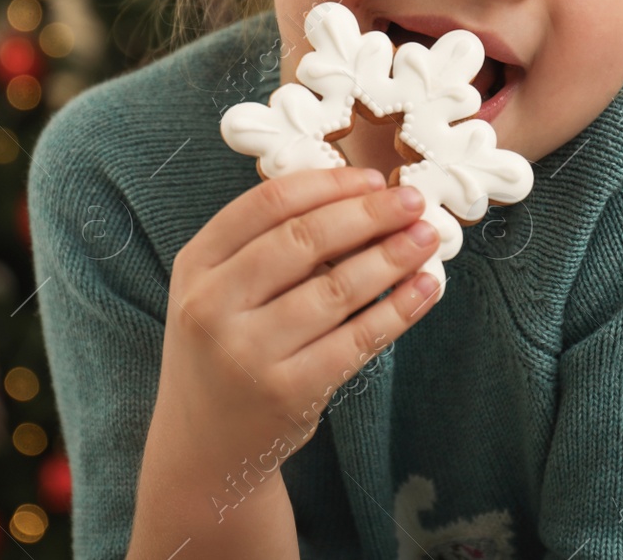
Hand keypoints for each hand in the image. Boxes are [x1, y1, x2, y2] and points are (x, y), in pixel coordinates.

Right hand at [155, 165, 442, 464]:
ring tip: (426, 238)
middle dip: (368, 214)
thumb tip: (360, 197)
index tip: (373, 179)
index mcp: (196, 264)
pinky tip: (424, 288)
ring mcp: (248, 352)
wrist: (204, 444)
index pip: (267, 204)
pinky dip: (397, 310)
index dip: (328, 185)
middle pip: (303, 240)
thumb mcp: (219, 289)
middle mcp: (212, 305)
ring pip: (336, 289)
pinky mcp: (288, 392)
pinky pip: (356, 340)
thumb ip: (268, 244)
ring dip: (391, 257)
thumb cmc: (223, 348)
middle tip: (413, 200)